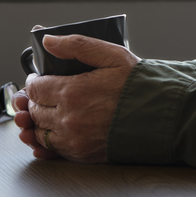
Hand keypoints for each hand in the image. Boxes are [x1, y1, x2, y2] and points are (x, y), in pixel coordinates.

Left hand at [13, 30, 139, 162]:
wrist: (162, 117)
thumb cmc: (139, 86)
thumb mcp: (111, 55)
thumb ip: (77, 46)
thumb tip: (48, 41)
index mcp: (72, 91)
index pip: (34, 88)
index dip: (33, 82)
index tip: (37, 79)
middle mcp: (68, 118)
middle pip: (35, 110)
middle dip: (34, 101)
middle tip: (41, 95)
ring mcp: (74, 139)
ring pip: (40, 131)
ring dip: (38, 121)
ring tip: (46, 112)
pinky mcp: (82, 155)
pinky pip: (53, 150)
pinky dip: (48, 141)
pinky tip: (53, 132)